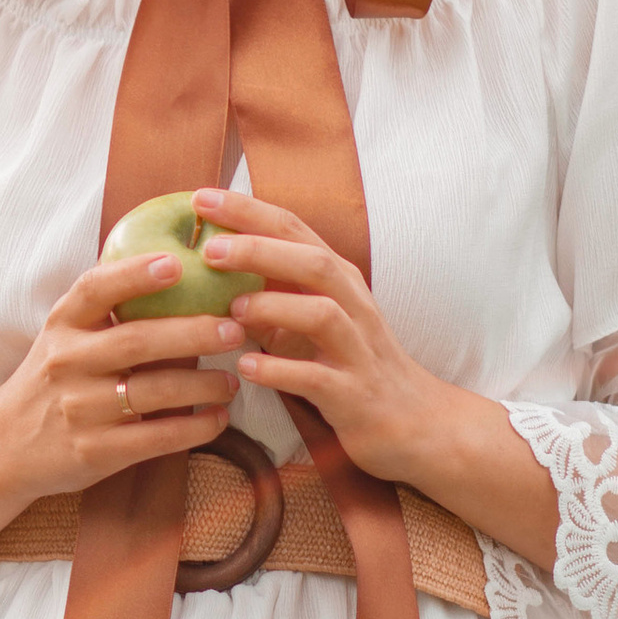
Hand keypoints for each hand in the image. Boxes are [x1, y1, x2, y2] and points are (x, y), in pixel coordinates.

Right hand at [0, 242, 240, 501]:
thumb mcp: (66, 336)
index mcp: (63, 324)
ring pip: (153, 391)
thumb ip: (108, 308)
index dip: (135, 274)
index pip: (96, 289)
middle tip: (234, 328)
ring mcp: (80, 409)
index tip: (176, 263)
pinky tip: (217, 418)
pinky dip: (194, 428)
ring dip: (202, 385)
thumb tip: (178, 267)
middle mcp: (68, 362)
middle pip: (137, 341)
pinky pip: (155, 438)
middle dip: (192, 333)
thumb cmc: (53, 380)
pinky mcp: (94, 452)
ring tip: (232, 380)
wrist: (6, 446)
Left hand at [190, 186, 434, 485]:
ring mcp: (357, 351)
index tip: (201, 198)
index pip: (294, 230)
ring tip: (231, 310)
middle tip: (210, 250)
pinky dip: (280, 370)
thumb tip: (212, 265)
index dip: (249, 211)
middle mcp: (354, 306)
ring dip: (274, 306)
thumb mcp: (317, 317)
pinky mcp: (354, 395)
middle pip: (313, 262)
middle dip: (260, 249)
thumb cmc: (352, 363)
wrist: (415, 421)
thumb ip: (276, 289)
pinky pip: (317, 378)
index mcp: (339, 281)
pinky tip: (247, 367)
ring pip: (322, 314)